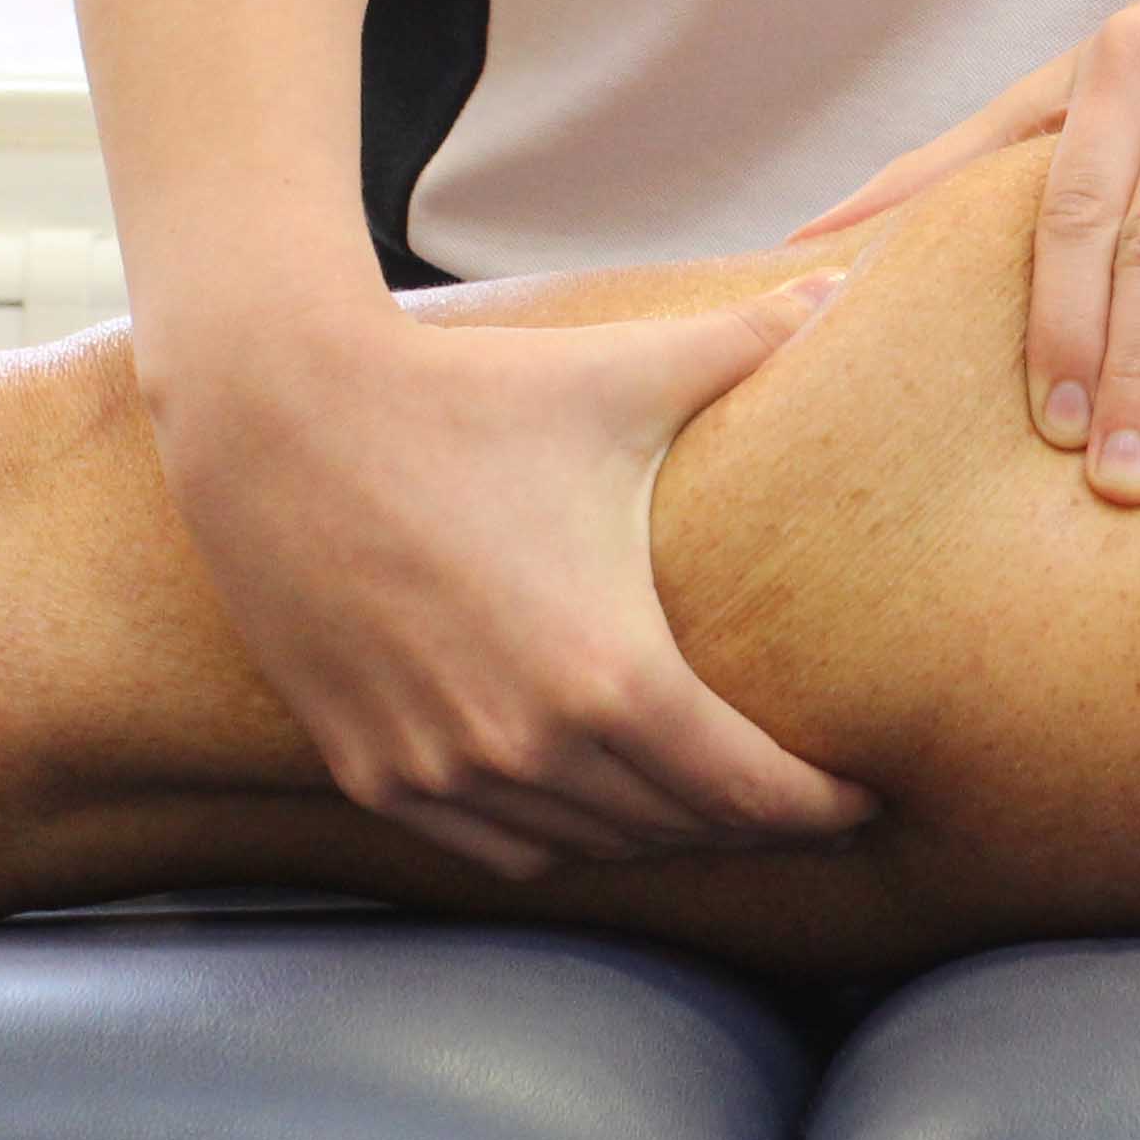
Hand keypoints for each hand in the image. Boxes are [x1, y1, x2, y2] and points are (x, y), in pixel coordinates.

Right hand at [148, 280, 878, 880]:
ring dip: (657, 836)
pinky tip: (592, 806)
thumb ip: (746, 342)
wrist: (276, 414)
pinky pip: (496, 849)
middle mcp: (530, 750)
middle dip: (752, 822)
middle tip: (797, 797)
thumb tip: (840, 288)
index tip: (863, 797)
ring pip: (590, 851)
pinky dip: (557, 839)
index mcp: (614, 676)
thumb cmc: (461, 392)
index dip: (822, 807)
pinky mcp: (374, 772)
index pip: (753, 793)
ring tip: (705, 802)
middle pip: (680, 831)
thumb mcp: (619, 374)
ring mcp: (444, 771)